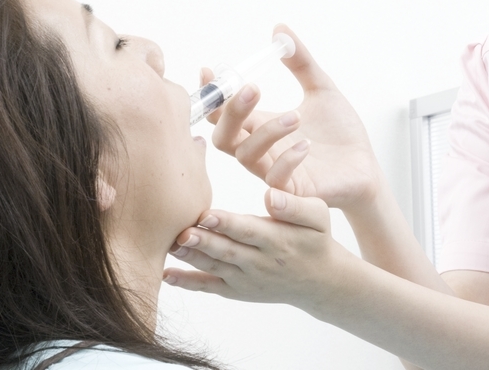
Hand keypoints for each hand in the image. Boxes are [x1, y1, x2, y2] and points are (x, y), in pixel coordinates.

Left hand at [163, 189, 356, 310]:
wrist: (321, 281)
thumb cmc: (315, 239)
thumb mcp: (318, 217)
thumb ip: (295, 206)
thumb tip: (270, 196)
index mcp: (278, 240)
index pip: (248, 230)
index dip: (227, 223)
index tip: (207, 214)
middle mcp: (260, 262)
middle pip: (227, 250)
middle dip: (203, 242)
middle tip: (182, 232)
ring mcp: (246, 279)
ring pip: (215, 268)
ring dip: (191, 259)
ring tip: (170, 247)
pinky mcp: (236, 290)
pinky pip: (210, 287)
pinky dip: (188, 283)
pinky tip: (168, 275)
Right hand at [203, 24, 383, 215]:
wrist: (366, 166)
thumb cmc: (340, 133)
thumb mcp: (322, 89)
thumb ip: (300, 62)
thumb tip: (281, 30)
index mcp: (261, 126)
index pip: (223, 114)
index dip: (213, 95)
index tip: (211, 70)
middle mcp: (261, 150)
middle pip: (223, 138)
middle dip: (231, 113)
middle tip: (254, 89)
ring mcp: (274, 172)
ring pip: (246, 157)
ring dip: (266, 132)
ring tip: (296, 116)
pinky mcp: (293, 192)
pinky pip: (275, 180)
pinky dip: (286, 160)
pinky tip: (306, 145)